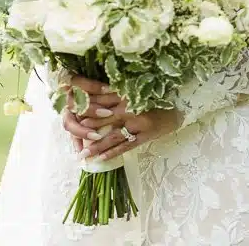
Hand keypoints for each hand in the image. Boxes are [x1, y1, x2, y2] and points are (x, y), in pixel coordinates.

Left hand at [61, 74, 182, 160]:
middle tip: (70, 128)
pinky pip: (124, 145)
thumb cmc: (156, 96)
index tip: (69, 97)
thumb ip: (117, 91)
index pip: (101, 92)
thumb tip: (94, 92)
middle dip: (86, 122)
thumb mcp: (136, 89)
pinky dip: (111, 152)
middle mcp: (131, 106)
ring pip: (112, 134)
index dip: (85, 95)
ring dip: (95, 144)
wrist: (179, 107)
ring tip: (82, 153)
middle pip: (103, 114)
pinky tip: (99, 159)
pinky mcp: (143, 136)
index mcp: (127, 91)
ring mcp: (137, 122)